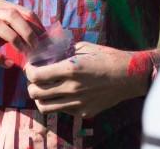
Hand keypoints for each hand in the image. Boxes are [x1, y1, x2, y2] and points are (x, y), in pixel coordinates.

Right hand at [0, 0, 43, 66]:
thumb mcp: (0, 24)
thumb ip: (17, 25)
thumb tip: (42, 36)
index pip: (23, 11)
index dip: (37, 25)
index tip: (46, 39)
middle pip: (12, 15)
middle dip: (27, 31)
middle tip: (36, 46)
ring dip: (14, 40)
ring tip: (24, 52)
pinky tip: (7, 63)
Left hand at [24, 42, 154, 117]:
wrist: (130, 76)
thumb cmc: (108, 57)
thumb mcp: (85, 47)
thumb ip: (66, 50)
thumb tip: (51, 50)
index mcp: (71, 69)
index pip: (36, 76)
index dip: (29, 71)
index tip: (31, 67)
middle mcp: (71, 88)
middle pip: (35, 93)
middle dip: (31, 85)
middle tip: (36, 79)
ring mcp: (77, 103)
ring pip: (45, 107)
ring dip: (41, 98)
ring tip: (46, 90)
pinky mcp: (84, 113)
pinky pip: (62, 111)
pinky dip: (58, 103)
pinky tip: (64, 94)